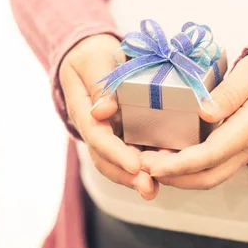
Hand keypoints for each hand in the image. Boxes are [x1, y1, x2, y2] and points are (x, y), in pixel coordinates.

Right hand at [59, 34, 158, 199]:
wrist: (89, 57)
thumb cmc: (90, 56)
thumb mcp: (92, 62)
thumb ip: (99, 85)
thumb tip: (103, 111)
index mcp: (84, 111)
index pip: (97, 137)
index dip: (115, 153)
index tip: (135, 165)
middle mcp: (94, 129)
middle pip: (105, 159)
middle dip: (126, 176)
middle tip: (148, 187)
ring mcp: (108, 135)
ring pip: (117, 164)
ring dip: (135, 179)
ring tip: (153, 190)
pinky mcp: (124, 135)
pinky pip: (132, 155)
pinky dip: (146, 168)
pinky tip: (164, 176)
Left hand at [141, 52, 247, 188]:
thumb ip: (230, 92)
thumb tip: (203, 113)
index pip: (210, 155)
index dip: (179, 164)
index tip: (152, 165)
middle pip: (208, 176)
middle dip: (173, 177)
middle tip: (141, 166)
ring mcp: (247, 151)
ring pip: (211, 176)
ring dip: (179, 177)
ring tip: (148, 164)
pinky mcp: (242, 149)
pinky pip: (215, 168)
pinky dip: (189, 170)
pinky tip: (169, 156)